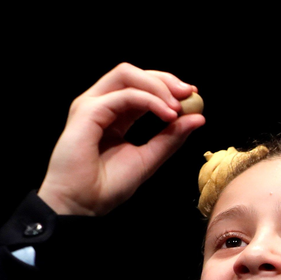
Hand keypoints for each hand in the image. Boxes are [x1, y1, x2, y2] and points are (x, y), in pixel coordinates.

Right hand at [38, 63, 204, 215]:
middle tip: (190, 93)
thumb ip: (171, 137)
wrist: (82, 205)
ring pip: (126, 75)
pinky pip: (124, 96)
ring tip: (178, 107)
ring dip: (157, 86)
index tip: (193, 95)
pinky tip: (167, 115)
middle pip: (133, 74)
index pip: (141, 87)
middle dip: (165, 79)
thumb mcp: (149, 158)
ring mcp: (91, 106)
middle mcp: (101, 105)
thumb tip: (198, 117)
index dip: (167, 86)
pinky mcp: (86, 112)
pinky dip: (149, 101)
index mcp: (114, 115)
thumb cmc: (107, 186)